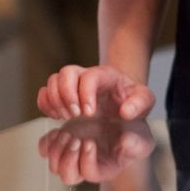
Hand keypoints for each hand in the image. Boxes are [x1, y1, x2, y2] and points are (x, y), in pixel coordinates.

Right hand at [37, 64, 154, 119]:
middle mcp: (86, 75)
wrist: (124, 99)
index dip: (85, 94)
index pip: (89, 76)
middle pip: (65, 73)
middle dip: (66, 95)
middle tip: (75, 115)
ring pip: (52, 81)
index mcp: (106, 75)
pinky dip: (45, 104)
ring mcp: (72, 83)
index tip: (89, 114)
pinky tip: (56, 116)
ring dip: (54, 101)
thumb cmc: (133, 100)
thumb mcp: (145, 101)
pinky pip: (44, 93)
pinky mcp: (62, 94)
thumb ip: (139, 104)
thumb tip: (125, 112)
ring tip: (66, 117)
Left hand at [37, 118, 154, 184]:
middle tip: (77, 139)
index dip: (87, 161)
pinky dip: (48, 141)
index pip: (89, 174)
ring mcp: (71, 155)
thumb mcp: (141, 139)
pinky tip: (59, 129)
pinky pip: (45, 148)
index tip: (91, 143)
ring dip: (58, 148)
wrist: (121, 121)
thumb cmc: (132, 134)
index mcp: (103, 170)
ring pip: (54, 164)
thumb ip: (135, 143)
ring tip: (68, 132)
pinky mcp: (62, 142)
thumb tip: (125, 141)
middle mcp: (84, 166)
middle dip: (69, 158)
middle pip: (67, 175)